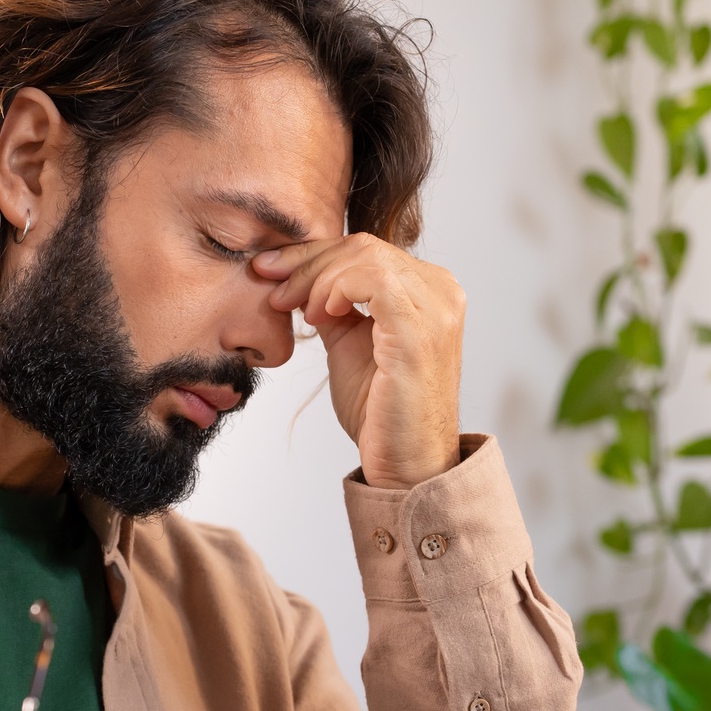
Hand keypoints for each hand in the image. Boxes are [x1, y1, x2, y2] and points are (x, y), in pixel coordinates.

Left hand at [253, 235, 464, 488]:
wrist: (404, 464)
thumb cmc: (381, 414)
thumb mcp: (350, 345)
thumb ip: (336, 308)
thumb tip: (306, 281)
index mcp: (430, 290)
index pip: (366, 251)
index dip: (312, 255)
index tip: (269, 270)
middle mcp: (441, 291)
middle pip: (363, 247)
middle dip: (306, 261)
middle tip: (270, 284)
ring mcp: (436, 308)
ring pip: (364, 257)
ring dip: (316, 278)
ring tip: (297, 310)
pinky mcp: (420, 328)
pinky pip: (372, 280)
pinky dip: (335, 289)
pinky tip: (319, 315)